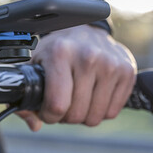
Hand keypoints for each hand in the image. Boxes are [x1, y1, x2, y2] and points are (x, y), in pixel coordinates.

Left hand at [17, 25, 136, 130]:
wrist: (85, 29)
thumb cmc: (57, 50)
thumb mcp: (35, 65)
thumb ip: (26, 95)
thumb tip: (35, 124)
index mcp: (61, 53)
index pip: (57, 104)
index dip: (49, 116)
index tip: (47, 110)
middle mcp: (88, 57)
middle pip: (77, 114)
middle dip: (66, 117)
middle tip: (63, 104)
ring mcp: (111, 64)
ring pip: (95, 117)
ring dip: (84, 116)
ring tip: (78, 99)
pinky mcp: (127, 71)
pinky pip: (112, 112)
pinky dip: (101, 110)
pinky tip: (93, 95)